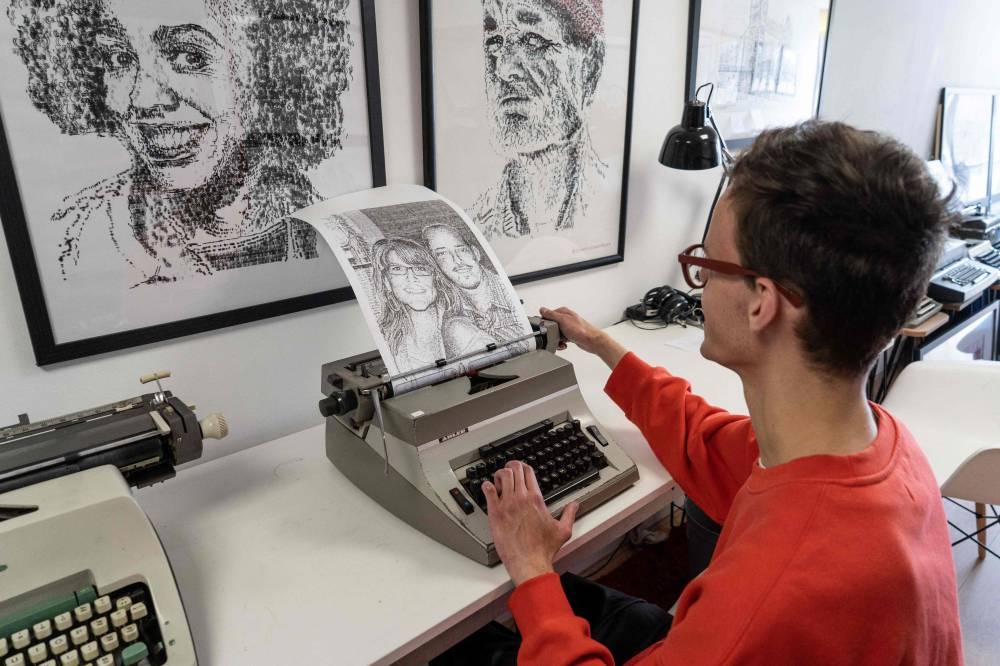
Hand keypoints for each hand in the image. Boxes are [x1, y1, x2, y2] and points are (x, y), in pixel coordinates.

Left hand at [483, 460, 578, 585]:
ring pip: (502, 475)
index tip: (521, 469)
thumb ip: (569, 514)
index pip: (528, 472)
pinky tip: (488, 489)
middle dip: (511, 466)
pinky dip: (486, 486)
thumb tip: (575, 505)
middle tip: (509, 470)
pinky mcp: (495, 513)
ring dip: (499, 474)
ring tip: (499, 480)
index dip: (523, 466)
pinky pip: (488, 491)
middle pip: (514, 469)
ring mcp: (507, 504)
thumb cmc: (543, 549)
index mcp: (536, 499)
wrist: (529, 563)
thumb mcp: (563, 530)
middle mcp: (521, 498)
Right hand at [539, 306, 626, 368]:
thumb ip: (551, 315)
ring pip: (555, 333)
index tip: (546, 328)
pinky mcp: (570, 334)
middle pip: (551, 326)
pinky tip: (564, 344)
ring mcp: (568, 327)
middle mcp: (566, 318)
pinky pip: (561, 339)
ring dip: (556, 339)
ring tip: (560, 341)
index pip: (548, 315)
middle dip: (551, 333)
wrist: (592, 341)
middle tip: (554, 336)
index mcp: (563, 312)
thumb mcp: (563, 320)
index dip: (545, 323)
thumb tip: (542, 309)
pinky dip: (561, 343)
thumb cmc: (581, 330)